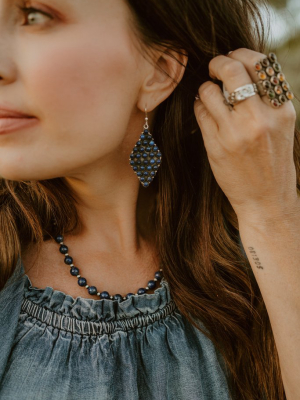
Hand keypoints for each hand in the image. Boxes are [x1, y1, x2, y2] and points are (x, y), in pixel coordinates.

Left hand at [194, 48, 297, 221]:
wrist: (266, 199)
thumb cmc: (272, 160)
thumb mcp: (281, 126)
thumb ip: (266, 98)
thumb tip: (240, 67)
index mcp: (281, 109)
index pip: (260, 63)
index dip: (240, 54)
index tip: (231, 57)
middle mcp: (260, 117)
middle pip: (232, 69)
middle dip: (217, 62)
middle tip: (213, 67)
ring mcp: (236, 132)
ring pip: (209, 90)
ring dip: (206, 88)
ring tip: (210, 96)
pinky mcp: (216, 145)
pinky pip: (200, 112)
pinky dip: (199, 106)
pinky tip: (205, 112)